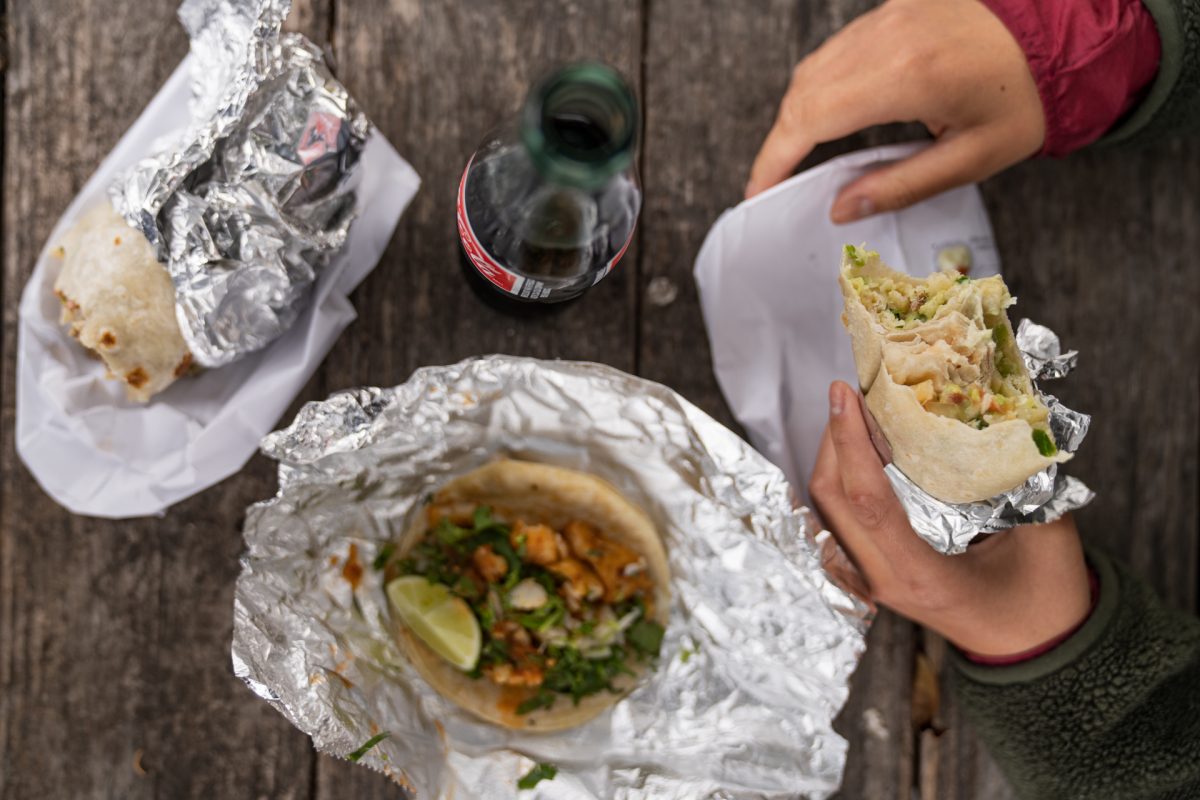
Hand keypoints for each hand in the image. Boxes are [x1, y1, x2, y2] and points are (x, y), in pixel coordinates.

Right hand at [745, 0, 1044, 222]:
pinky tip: (828, 115)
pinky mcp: (892, 9)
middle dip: (779, 141)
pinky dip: (819, 86)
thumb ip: (900, 186)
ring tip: (797, 155)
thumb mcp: (972, 159)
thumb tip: (840, 209)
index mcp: (906, 78)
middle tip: (774, 182)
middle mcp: (887, 39)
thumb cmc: (1026, 100)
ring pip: (813, 67)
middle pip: (801, 92)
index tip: (759, 192)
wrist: (1066, 32)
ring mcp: (887, 17)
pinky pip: (837, 50)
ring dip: (796, 113)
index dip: (774, 160)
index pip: (810, 120)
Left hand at [809, 381, 1090, 657]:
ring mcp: (873, 581)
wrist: (1036, 651)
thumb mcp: (1048, 537)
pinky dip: (842, 482)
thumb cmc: (1045, 599)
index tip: (844, 394)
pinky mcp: (873, 574)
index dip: (850, 442)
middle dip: (833, 439)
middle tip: (852, 393)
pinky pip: (838, 523)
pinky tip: (863, 454)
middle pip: (831, 500)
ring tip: (857, 414)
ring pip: (827, 510)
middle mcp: (885, 580)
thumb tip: (1005, 420)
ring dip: (834, 457)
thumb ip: (1026, 483)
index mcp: (923, 575)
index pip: (868, 501)